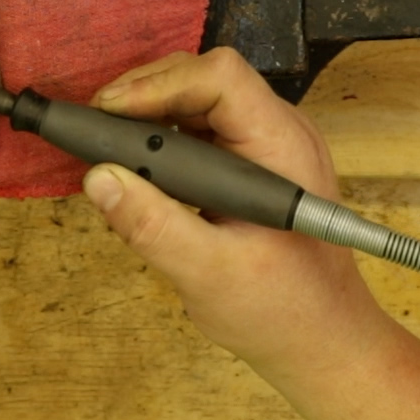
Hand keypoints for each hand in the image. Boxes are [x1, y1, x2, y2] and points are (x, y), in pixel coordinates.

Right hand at [80, 48, 389, 376]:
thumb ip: (153, 226)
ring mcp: (266, 146)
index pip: (219, 78)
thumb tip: (98, 178)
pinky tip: (137, 171)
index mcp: (281, 145)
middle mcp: (278, 132)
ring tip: (108, 148)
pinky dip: (162, 143)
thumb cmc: (283, 313)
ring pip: (198, 102)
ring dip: (150, 119)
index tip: (109, 113)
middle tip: (96, 129)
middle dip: (145, 97)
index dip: (159, 85)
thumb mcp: (208, 274)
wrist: (323, 341)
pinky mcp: (251, 165)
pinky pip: (201, 132)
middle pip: (204, 80)